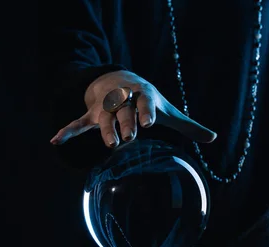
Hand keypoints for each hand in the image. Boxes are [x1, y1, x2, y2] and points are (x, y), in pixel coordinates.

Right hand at [50, 70, 216, 146]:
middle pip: (123, 111)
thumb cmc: (147, 99)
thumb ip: (189, 126)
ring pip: (103, 119)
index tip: (149, 123)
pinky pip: (78, 124)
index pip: (145, 103)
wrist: (117, 79)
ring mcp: (105, 108)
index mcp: (143, 97)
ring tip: (110, 144)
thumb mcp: (168, 110)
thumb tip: (214, 137)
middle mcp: (123, 100)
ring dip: (105, 130)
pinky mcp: (91, 115)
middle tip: (129, 138)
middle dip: (126, 123)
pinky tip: (55, 141)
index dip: (147, 112)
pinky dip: (67, 131)